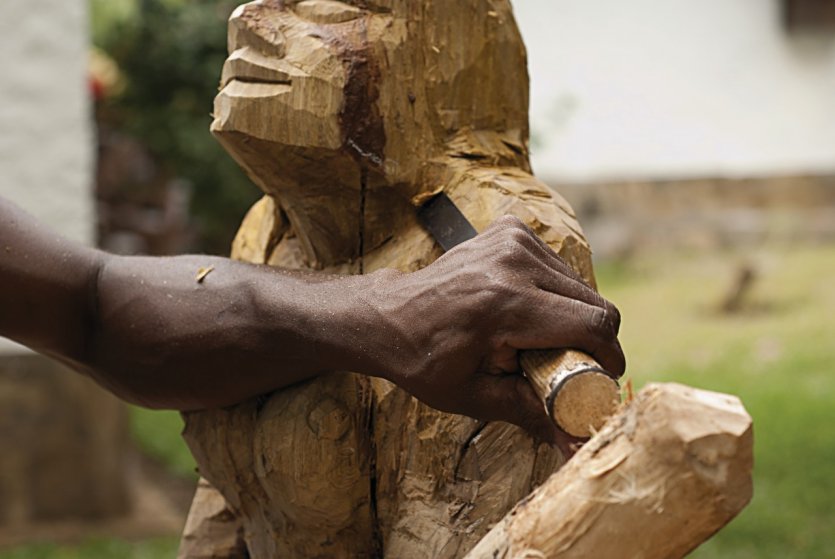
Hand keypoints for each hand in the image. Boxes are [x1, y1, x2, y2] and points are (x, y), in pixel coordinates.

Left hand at [364, 216, 624, 448]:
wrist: (387, 315)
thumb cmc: (423, 360)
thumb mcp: (472, 395)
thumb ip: (529, 413)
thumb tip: (573, 445)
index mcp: (504, 304)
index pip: (592, 323)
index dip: (609, 355)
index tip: (604, 376)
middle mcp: (512, 263)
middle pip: (593, 303)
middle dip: (591, 340)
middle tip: (565, 364)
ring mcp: (511, 240)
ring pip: (578, 283)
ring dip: (572, 313)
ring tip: (534, 335)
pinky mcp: (510, 228)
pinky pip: (557, 264)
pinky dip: (552, 289)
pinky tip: (524, 305)